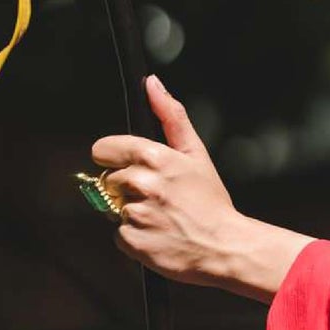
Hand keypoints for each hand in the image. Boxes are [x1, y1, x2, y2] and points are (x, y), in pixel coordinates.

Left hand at [90, 76, 312, 301]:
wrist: (225, 246)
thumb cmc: (211, 200)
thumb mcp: (196, 153)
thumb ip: (171, 116)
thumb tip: (152, 84)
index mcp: (156, 158)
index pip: (105, 149)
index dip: (115, 157)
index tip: (130, 166)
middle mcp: (143, 184)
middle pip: (109, 180)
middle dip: (128, 188)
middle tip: (158, 197)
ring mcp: (136, 214)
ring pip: (113, 208)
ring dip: (131, 213)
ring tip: (161, 216)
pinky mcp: (132, 241)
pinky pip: (118, 235)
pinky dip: (134, 236)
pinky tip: (158, 233)